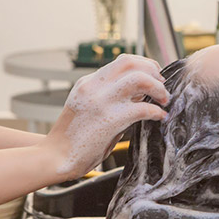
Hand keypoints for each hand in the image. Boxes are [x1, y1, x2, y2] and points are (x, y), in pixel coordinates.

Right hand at [40, 54, 169, 179]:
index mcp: (89, 82)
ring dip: (158, 87)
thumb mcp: (90, 108)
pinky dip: (157, 111)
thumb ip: (112, 98)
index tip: (156, 75)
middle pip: (132, 63)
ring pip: (140, 79)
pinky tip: (160, 117)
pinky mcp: (110, 120)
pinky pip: (143, 108)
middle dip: (153, 71)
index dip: (145, 65)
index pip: (123, 61)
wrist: (55, 157)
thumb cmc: (74, 138)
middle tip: (163, 86)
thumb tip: (141, 92)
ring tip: (164, 99)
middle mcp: (94, 86)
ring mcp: (101, 101)